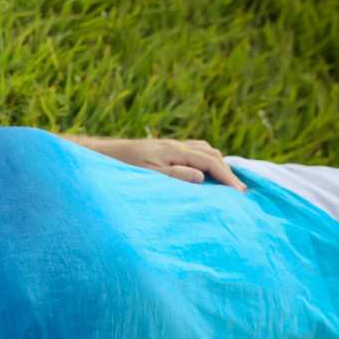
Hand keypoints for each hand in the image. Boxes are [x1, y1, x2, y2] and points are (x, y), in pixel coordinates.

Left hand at [74, 136, 246, 190]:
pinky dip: (205, 161)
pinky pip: (192, 152)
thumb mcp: (146, 176)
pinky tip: (204, 174)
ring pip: (203, 150)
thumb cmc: (120, 167)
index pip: (210, 162)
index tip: (241, 193)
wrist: (98, 155)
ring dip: (218, 164)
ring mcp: (169, 146)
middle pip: (211, 154)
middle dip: (227, 171)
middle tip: (239, 192)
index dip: (228, 177)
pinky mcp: (163, 150)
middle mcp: (175, 145)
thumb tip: (202, 177)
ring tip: (226, 183)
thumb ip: (174, 176)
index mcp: (174, 150)